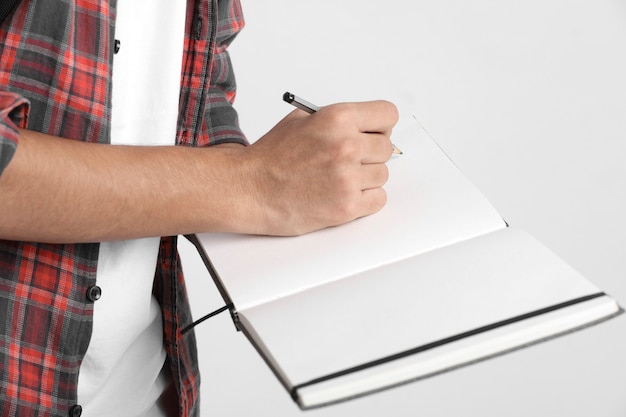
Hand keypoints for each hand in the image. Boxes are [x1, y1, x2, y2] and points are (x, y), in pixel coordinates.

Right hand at [242, 100, 397, 235]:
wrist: (250, 189)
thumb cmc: (271, 157)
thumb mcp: (302, 120)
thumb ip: (338, 120)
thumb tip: (366, 127)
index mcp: (337, 118)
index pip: (388, 115)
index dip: (381, 125)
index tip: (373, 133)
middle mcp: (346, 146)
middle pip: (386, 148)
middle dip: (370, 154)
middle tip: (349, 160)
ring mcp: (347, 178)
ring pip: (382, 175)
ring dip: (366, 178)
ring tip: (338, 179)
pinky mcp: (347, 206)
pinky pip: (378, 199)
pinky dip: (365, 199)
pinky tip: (343, 194)